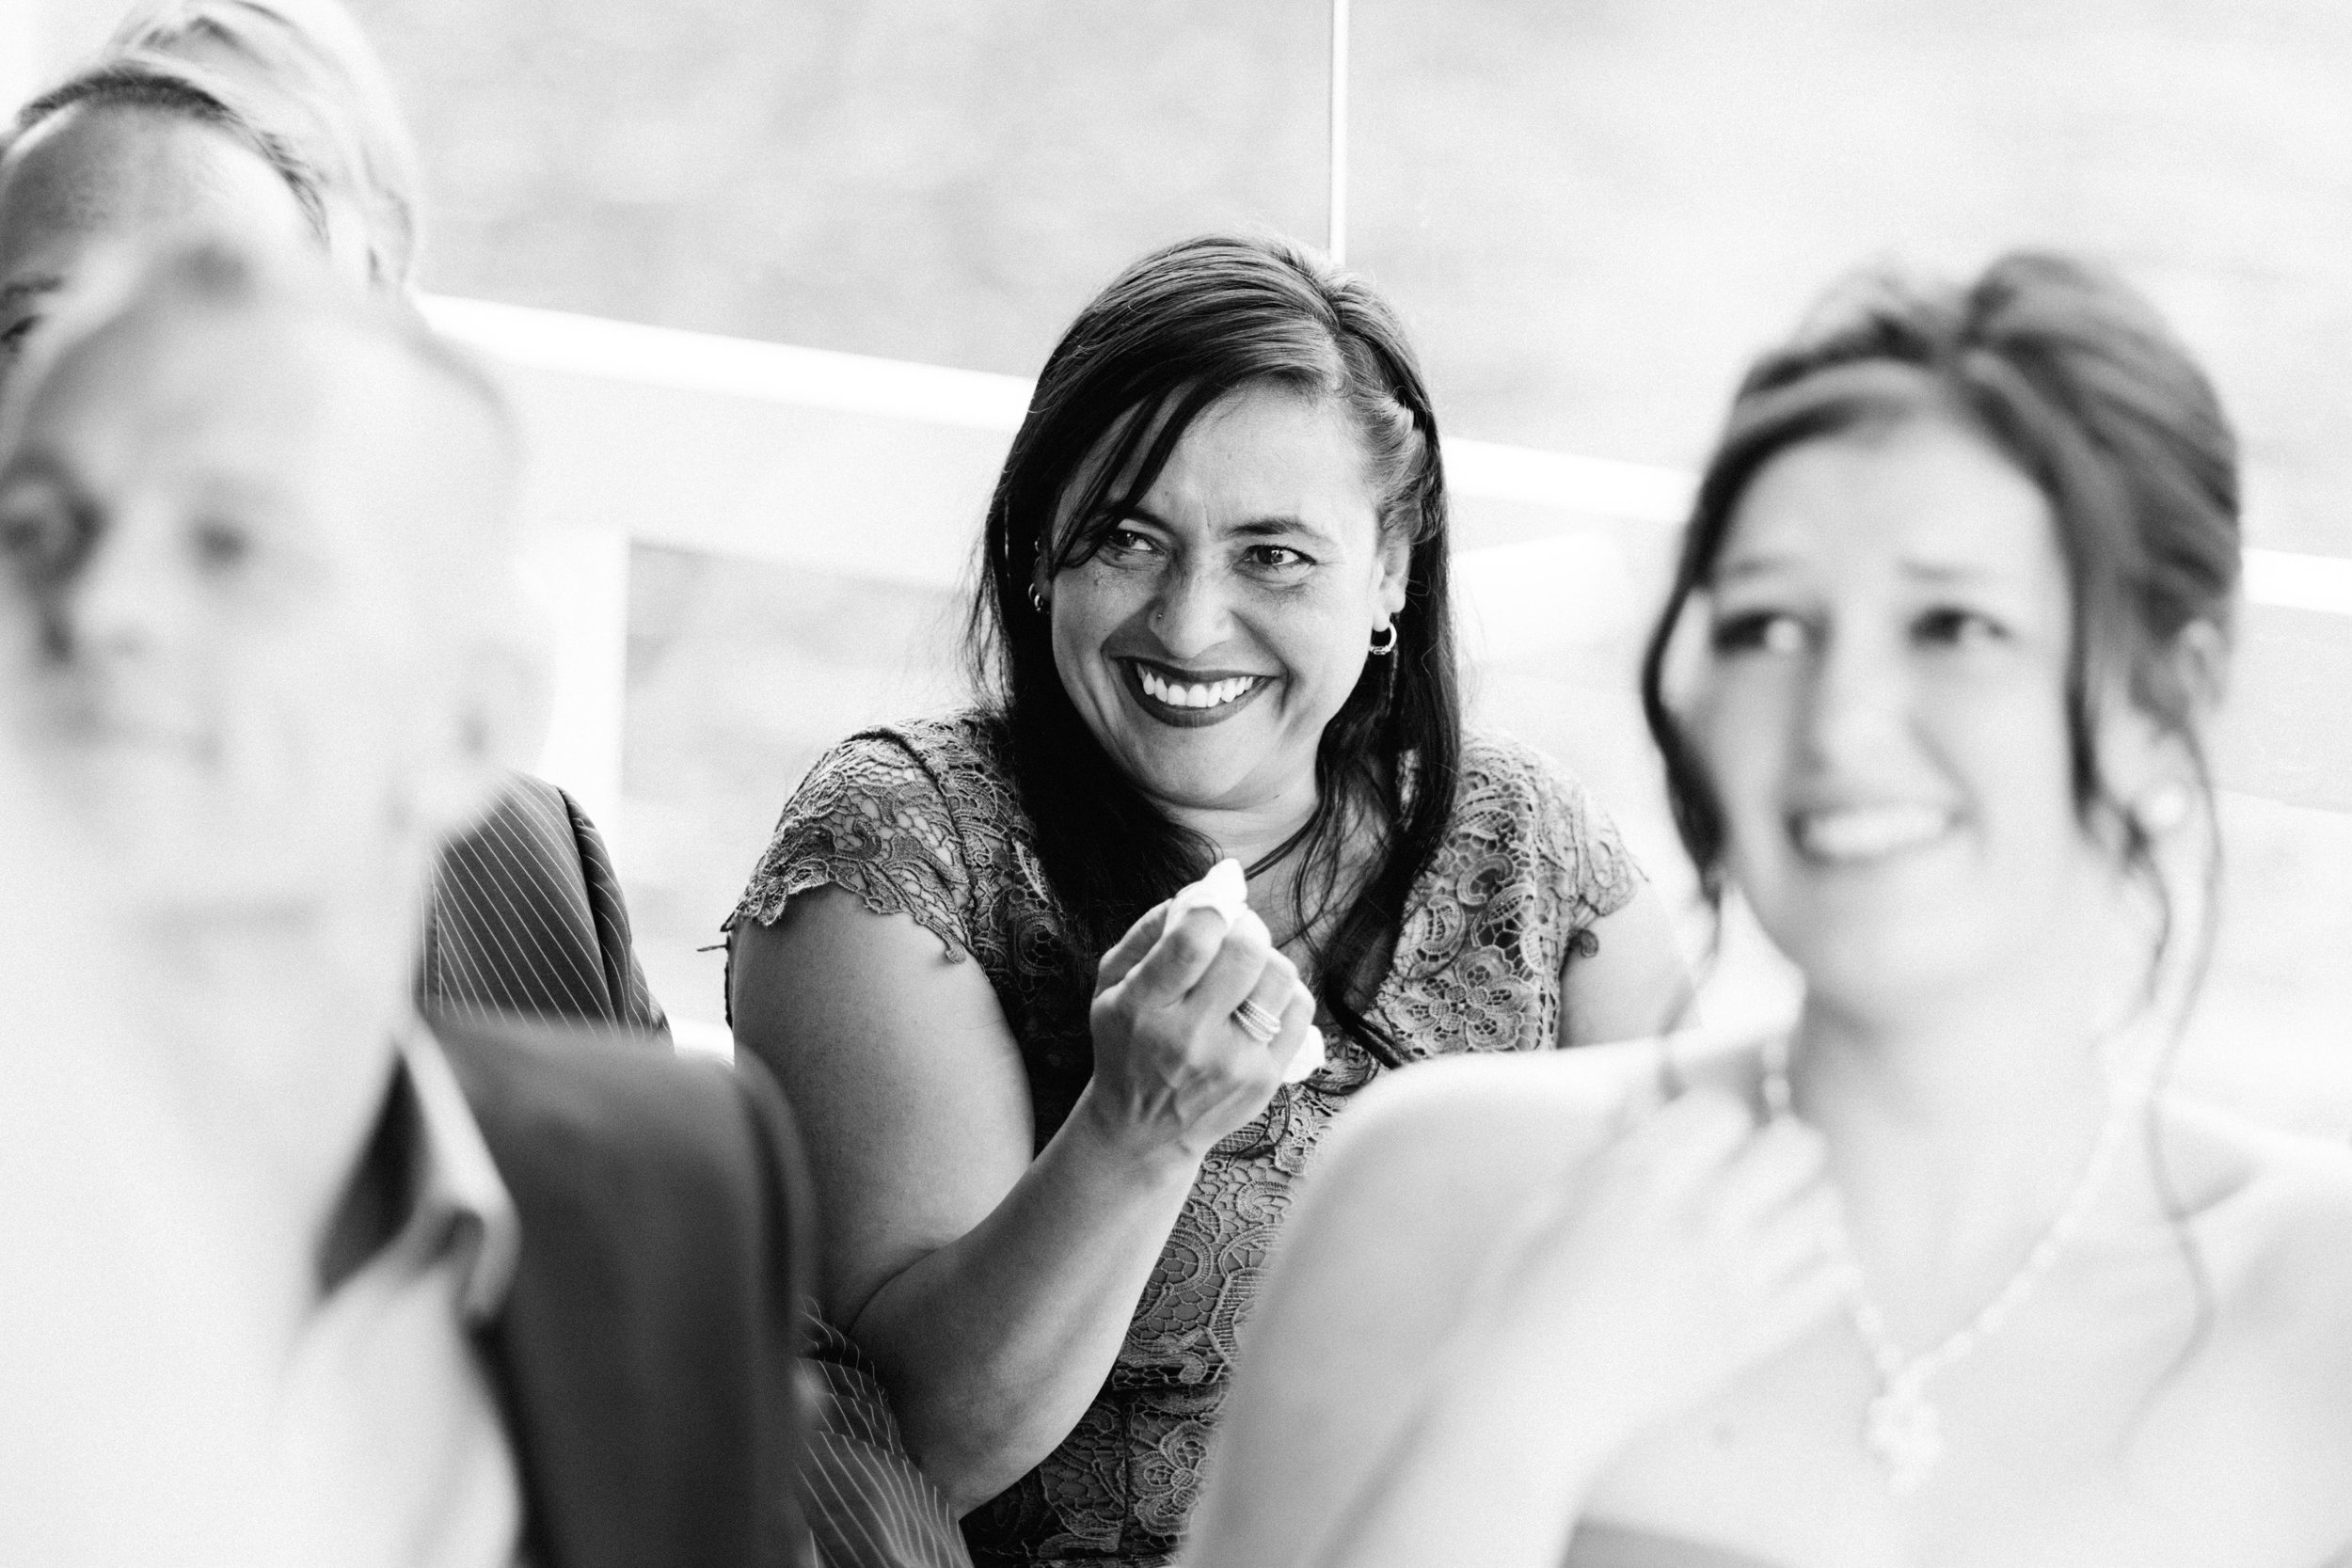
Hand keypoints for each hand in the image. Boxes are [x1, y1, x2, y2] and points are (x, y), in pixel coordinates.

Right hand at [1078, 899, 1317, 1165]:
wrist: (1143, 1130)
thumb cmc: (1126, 1046)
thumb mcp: (1110, 987)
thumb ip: (1148, 932)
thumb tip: (1204, 891)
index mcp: (1143, 1009)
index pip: (1192, 942)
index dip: (1212, 907)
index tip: (1213, 904)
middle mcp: (1190, 1038)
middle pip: (1246, 953)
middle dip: (1245, 927)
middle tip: (1233, 931)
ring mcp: (1234, 1062)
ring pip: (1280, 975)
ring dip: (1265, 958)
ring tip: (1243, 969)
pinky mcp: (1266, 1079)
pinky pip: (1298, 1008)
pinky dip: (1282, 991)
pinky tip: (1258, 999)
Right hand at [1442, 1087, 1846, 1444]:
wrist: (1535, 1393)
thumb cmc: (1523, 1293)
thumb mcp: (1549, 1203)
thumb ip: (1603, 1151)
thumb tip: (1634, 1100)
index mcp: (1643, 1177)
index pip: (1723, 1110)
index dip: (1718, 1117)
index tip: (1709, 1136)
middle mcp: (1699, 1217)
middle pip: (1791, 1147)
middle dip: (1783, 1144)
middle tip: (1772, 1160)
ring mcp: (1733, 1279)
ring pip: (1820, 1211)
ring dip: (1808, 1202)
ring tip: (1789, 1212)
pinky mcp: (1751, 1335)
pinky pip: (1826, 1288)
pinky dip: (1828, 1269)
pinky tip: (1811, 1266)